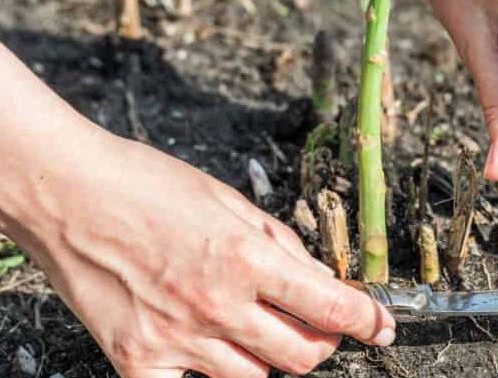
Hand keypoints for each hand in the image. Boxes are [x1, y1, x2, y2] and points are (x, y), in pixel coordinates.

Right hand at [15, 134, 394, 377]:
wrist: (69, 192)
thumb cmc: (149, 184)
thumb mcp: (230, 201)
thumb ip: (280, 246)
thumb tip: (320, 280)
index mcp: (247, 257)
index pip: (331, 306)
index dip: (368, 320)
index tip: (381, 327)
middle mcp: (217, 304)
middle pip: (301, 357)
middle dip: (321, 342)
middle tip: (314, 324)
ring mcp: (176, 339)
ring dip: (267, 357)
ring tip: (249, 323)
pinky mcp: (136, 360)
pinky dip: (208, 374)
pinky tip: (205, 346)